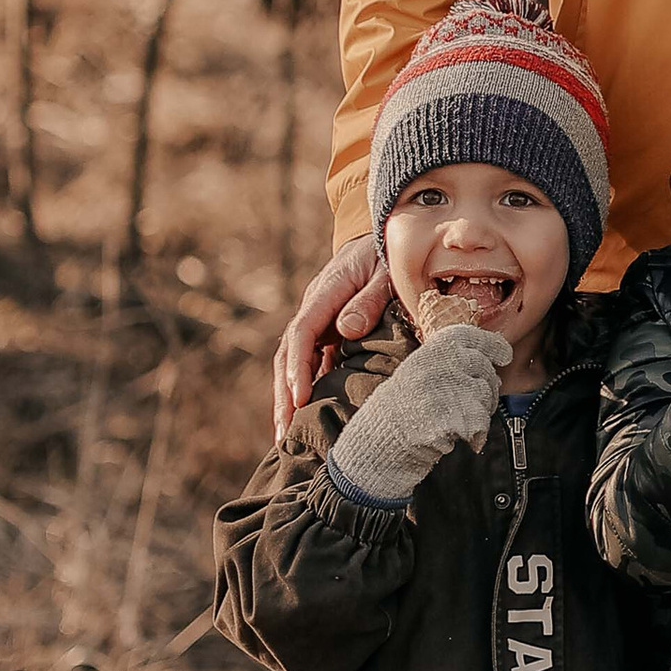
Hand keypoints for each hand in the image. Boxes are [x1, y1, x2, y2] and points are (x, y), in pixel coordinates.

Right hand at [275, 235, 391, 436]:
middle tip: (283, 432)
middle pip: (289, 354)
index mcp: (325, 292)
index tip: (300, 398)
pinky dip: (307, 387)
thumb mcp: (386, 271)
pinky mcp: (327, 329)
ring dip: (289, 396)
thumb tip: (346, 331)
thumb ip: (370, 299)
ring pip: (295, 361)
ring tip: (285, 435)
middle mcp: (314, 307)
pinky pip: (312, 361)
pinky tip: (308, 415)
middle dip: (284, 394)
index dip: (298, 367)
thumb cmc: (388, 253)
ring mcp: (318, 319)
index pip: (302, 333)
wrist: (383, 236)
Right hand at [323, 319, 511, 503]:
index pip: (472, 337)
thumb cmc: (400, 411)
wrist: (375, 444)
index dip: (492, 345)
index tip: (503, 356)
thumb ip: (449, 362)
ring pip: (486, 399)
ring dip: (479, 416)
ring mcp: (443, 389)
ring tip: (455, 424)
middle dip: (488, 392)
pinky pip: (479, 425)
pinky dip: (474, 437)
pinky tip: (455, 439)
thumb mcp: (419, 373)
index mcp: (431, 350)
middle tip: (471, 408)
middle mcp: (439, 363)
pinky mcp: (448, 417)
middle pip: (486, 372)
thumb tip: (492, 361)